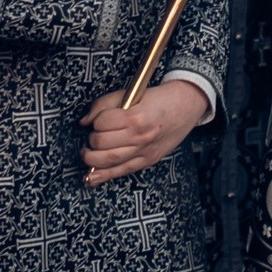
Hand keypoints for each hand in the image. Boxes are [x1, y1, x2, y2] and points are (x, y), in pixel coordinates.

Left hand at [81, 82, 208, 185]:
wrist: (186, 106)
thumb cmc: (159, 99)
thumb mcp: (132, 94)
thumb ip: (105, 104)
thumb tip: (85, 121)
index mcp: (136, 116)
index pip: (102, 123)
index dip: (95, 120)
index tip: (97, 119)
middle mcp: (140, 136)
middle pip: (102, 143)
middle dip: (92, 139)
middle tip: (94, 134)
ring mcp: (144, 151)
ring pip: (108, 160)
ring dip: (91, 158)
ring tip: (88, 152)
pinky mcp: (148, 160)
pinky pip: (121, 172)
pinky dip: (103, 176)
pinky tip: (90, 177)